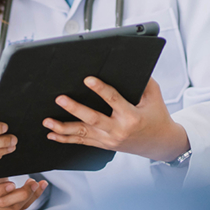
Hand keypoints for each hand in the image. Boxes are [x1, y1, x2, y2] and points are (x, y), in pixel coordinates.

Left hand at [43, 77, 189, 161]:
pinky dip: (66, 139)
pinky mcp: (104, 145)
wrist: (161, 144)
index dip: (100, 89)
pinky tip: (52, 134)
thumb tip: (128, 64)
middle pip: (93, 119)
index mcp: (132, 116)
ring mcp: (109, 140)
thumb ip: (142, 81)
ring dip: (63, 128)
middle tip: (60, 99)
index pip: (113, 100)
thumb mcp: (154, 96)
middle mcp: (119, 130)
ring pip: (83, 134)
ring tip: (48, 121)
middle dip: (75, 109)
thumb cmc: (157, 116)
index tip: (88, 79)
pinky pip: (82, 142)